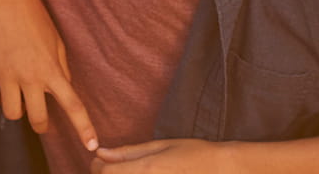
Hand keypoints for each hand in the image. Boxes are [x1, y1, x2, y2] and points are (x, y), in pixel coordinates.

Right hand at [0, 0, 97, 150]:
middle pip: (38, 120)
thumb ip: (61, 68)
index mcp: (52, 69)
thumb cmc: (35, 16)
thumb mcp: (57, 41)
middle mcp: (30, 76)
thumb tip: (64, 88)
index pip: (73, 105)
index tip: (92, 145)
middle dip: (41, 123)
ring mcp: (7, 75)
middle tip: (40, 118)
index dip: (84, 128)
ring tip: (16, 94)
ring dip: (16, 108)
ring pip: (12, 114)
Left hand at [91, 139, 230, 172]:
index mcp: (146, 169)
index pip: (105, 173)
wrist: (221, 170)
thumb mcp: (160, 147)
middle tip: (113, 168)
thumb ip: (128, 152)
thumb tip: (100, 152)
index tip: (100, 161)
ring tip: (130, 170)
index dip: (97, 167)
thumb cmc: (193, 154)